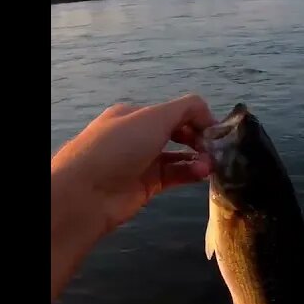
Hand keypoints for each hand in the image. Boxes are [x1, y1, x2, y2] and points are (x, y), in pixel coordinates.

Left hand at [51, 94, 216, 299]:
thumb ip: (187, 109)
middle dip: (200, 139)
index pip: (174, 112)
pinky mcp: (147, 186)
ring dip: (198, 158)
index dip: (197, 118)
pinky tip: (203, 174)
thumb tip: (210, 116)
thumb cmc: (119, 147)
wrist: (86, 193)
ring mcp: (142, 162)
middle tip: (217, 149)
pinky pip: (175, 176)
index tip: (215, 130)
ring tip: (212, 165)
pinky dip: (191, 173)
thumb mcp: (154, 117)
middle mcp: (138, 137)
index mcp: (135, 115)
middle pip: (178, 133)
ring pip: (179, 157)